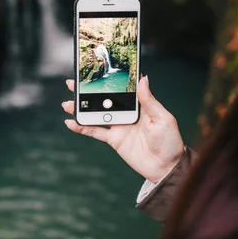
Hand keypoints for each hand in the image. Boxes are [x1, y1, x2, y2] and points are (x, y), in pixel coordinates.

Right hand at [62, 76, 183, 183]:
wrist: (166, 168)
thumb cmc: (170, 141)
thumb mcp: (163, 118)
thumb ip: (149, 100)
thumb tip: (143, 78)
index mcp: (139, 104)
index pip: (121, 88)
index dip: (108, 80)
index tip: (96, 71)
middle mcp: (126, 112)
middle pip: (104, 99)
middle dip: (88, 91)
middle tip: (73, 83)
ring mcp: (118, 125)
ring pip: (96, 114)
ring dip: (81, 108)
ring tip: (67, 103)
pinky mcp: (114, 139)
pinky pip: (95, 132)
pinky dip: (82, 128)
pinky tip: (71, 123)